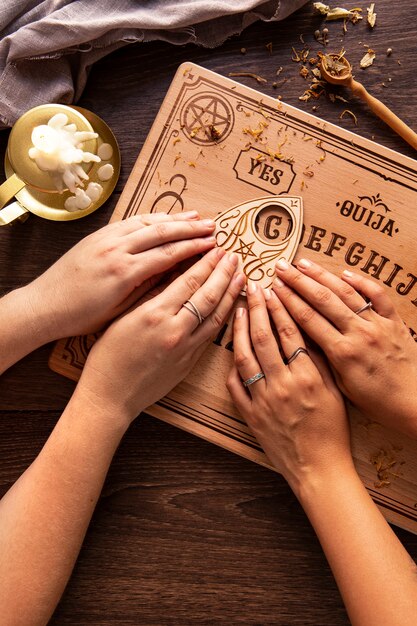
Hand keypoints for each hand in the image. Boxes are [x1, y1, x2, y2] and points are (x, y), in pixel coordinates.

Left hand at [24, 211, 216, 341]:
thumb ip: (147, 287)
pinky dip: (151, 217)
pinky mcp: (98, 236)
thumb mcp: (119, 309)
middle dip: (190, 228)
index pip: (168, 254)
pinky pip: (130, 221)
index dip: (194, 248)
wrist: (44, 305)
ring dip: (174, 218)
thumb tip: (174, 273)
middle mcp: (116, 249)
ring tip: (196, 216)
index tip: (213, 245)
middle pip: (162, 232)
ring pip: (147, 222)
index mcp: (124, 272)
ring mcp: (105, 239)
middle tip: (213, 226)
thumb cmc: (81, 316)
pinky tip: (164, 217)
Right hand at [76, 247, 244, 425]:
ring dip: (231, 294)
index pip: (189, 281)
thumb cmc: (108, 356)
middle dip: (224, 273)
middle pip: (208, 296)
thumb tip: (171, 270)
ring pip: (216, 316)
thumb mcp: (123, 317)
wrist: (110, 396)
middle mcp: (174, 330)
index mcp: (154, 314)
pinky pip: (212, 335)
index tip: (217, 249)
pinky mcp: (190, 363)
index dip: (207, 263)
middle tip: (235, 256)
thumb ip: (149, 294)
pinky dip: (225, 318)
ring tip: (241, 276)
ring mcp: (185, 348)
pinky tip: (231, 306)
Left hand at [226, 281, 349, 494]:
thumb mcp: (335, 391)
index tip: (273, 289)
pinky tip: (231, 348)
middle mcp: (282, 385)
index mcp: (307, 377)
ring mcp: (263, 400)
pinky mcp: (250, 415)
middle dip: (255, 308)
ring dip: (239, 329)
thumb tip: (307, 330)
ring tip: (237, 309)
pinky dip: (232, 366)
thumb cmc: (332, 430)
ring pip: (245, 357)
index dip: (279, 307)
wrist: (318, 469)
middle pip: (263, 337)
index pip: (290, 332)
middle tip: (252, 287)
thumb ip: (320, 361)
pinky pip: (235, 386)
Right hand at [273, 258, 416, 436]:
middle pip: (322, 300)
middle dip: (298, 281)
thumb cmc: (375, 401)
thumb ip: (322, 359)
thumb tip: (301, 338)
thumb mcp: (341, 386)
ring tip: (303, 263)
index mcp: (342, 353)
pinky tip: (343, 272)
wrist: (413, 402)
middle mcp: (359, 333)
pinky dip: (360, 282)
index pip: (308, 319)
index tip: (274, 288)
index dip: (288, 300)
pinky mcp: (394, 321)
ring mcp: (378, 324)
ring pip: (346, 292)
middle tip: (281, 267)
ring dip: (322, 275)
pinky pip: (377, 295)